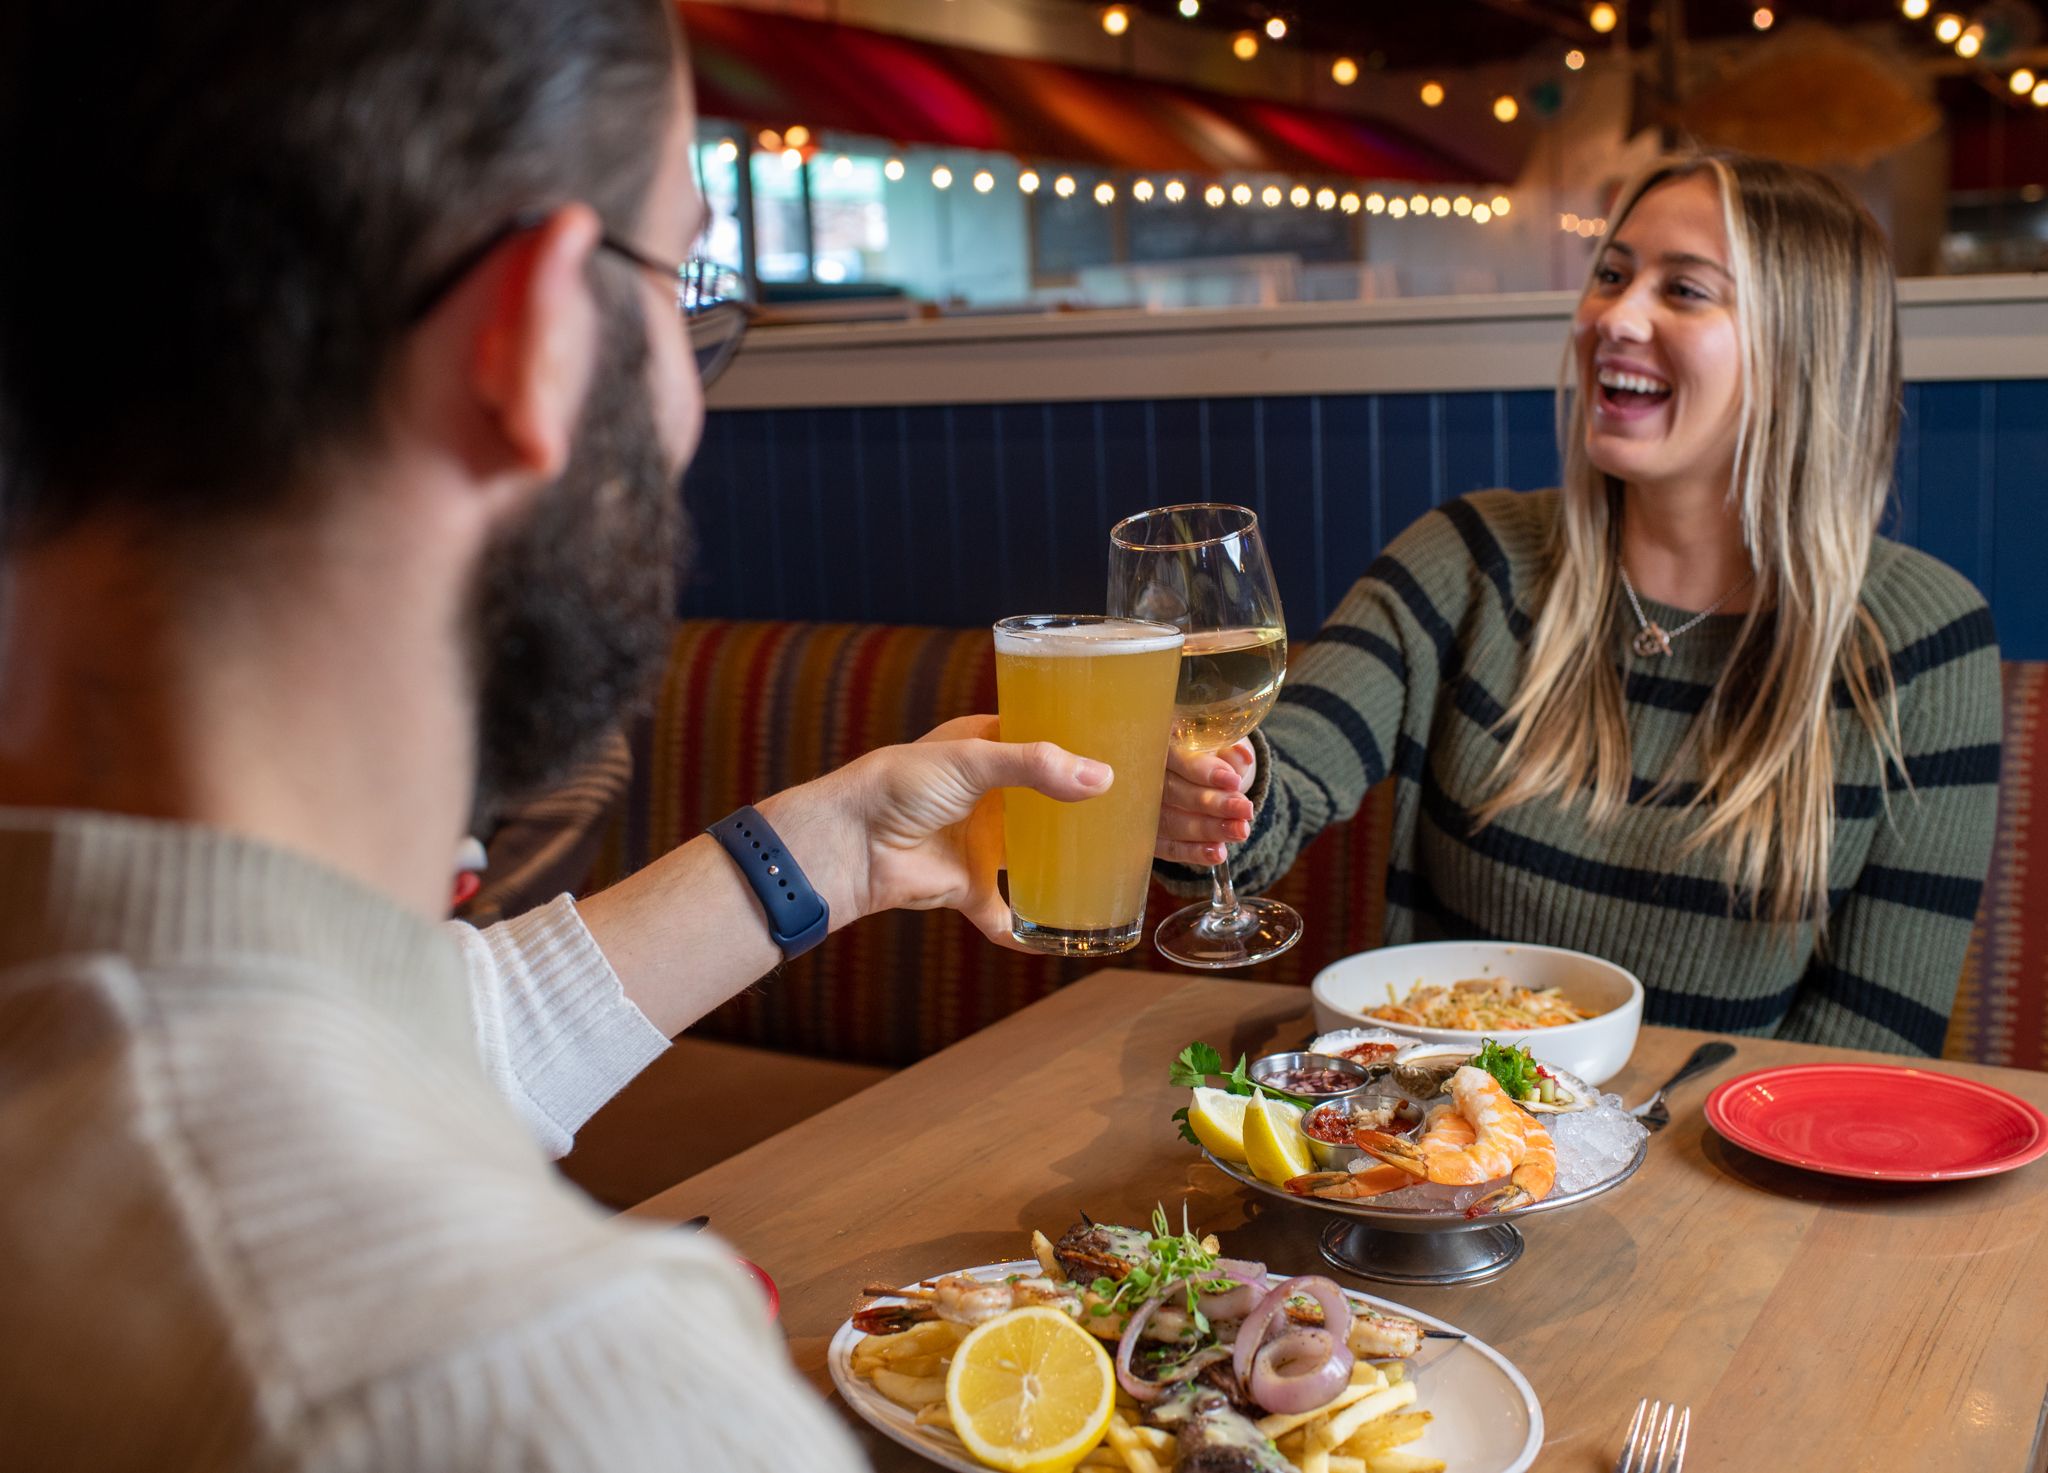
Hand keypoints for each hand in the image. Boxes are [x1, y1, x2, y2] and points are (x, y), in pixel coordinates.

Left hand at [757, 716, 1109, 949]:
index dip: (1078, 745)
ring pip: (1033, 856)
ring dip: (1064, 865)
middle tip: (1134, 810)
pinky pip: (1007, 914)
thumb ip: (1035, 766)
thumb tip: (1101, 779)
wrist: (850, 846)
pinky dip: (1030, 930)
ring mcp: (979, 842)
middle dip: (1081, 807)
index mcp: (983, 749)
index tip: (1126, 748)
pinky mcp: (968, 887)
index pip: (1041, 740)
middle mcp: (986, 795)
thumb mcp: (971, 760)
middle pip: (1045, 802)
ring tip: (1117, 866)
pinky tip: (1064, 938)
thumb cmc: (897, 786)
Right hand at [1155, 739, 1255, 866]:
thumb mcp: (1219, 748)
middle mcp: (1145, 776)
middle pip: (1174, 793)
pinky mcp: (1149, 835)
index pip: (1177, 758)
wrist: (1195, 775)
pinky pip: (1168, 848)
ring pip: (1172, 822)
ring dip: (1209, 830)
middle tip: (1246, 810)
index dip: (1203, 771)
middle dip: (1213, 804)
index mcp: (1160, 744)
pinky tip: (1218, 853)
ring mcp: (1143, 808)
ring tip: (1240, 831)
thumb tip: (1242, 758)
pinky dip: (1194, 852)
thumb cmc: (1205, 755)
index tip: (1233, 782)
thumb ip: (1228, 753)